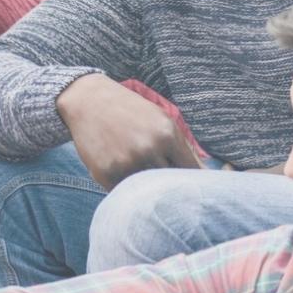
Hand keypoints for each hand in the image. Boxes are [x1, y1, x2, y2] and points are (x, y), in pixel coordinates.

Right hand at [57, 75, 198, 189]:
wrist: (88, 101)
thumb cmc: (130, 110)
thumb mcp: (161, 120)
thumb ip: (184, 148)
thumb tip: (203, 176)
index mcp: (166, 134)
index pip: (191, 172)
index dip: (191, 183)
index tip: (188, 186)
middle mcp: (147, 148)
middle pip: (170, 185)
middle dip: (169, 188)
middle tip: (165, 187)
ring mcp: (125, 161)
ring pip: (147, 192)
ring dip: (147, 190)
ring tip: (140, 176)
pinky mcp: (105, 172)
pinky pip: (124, 192)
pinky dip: (126, 189)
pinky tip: (123, 173)